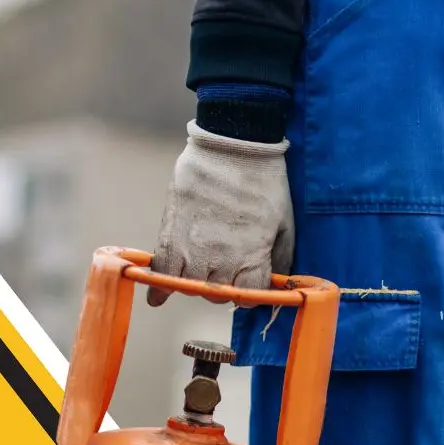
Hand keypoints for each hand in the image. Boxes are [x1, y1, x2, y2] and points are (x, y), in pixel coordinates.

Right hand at [147, 120, 294, 306]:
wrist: (231, 147)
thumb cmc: (264, 182)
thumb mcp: (285, 222)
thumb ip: (279, 257)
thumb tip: (276, 281)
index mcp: (251, 258)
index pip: (248, 296)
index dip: (250, 291)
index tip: (248, 280)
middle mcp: (220, 261)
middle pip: (217, 295)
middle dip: (223, 285)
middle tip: (224, 265)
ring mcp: (192, 251)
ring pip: (190, 288)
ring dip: (195, 282)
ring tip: (199, 267)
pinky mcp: (171, 237)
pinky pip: (162, 274)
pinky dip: (159, 288)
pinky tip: (159, 297)